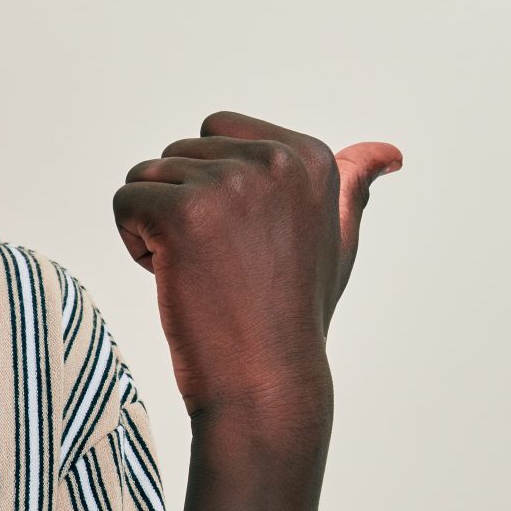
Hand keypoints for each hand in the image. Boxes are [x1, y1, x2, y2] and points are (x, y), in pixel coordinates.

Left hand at [111, 111, 401, 439]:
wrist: (267, 381)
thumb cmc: (295, 317)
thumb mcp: (337, 242)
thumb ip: (349, 188)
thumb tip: (385, 153)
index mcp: (310, 156)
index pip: (217, 130)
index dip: (214, 186)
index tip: (247, 237)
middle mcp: (274, 159)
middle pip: (179, 153)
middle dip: (185, 207)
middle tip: (225, 263)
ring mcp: (228, 183)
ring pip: (148, 177)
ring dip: (159, 227)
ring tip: (205, 272)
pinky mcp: (182, 213)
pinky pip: (125, 202)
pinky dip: (136, 244)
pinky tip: (177, 278)